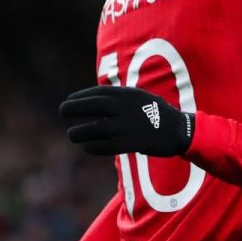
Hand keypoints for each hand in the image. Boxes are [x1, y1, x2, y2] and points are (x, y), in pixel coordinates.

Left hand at [60, 85, 193, 156]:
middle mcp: (128, 108)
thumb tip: (95, 100)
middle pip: (95, 106)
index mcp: (129, 95)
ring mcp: (131, 126)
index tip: (69, 99)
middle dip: (75, 108)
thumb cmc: (155, 114)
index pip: (99, 92)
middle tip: (62, 111)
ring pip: (98, 129)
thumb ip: (120, 99)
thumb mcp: (140, 98)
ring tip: (72, 135)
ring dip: (81, 132)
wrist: (179, 130)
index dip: (81, 96)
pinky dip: (95, 147)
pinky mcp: (134, 142)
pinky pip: (108, 146)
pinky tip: (87, 147)